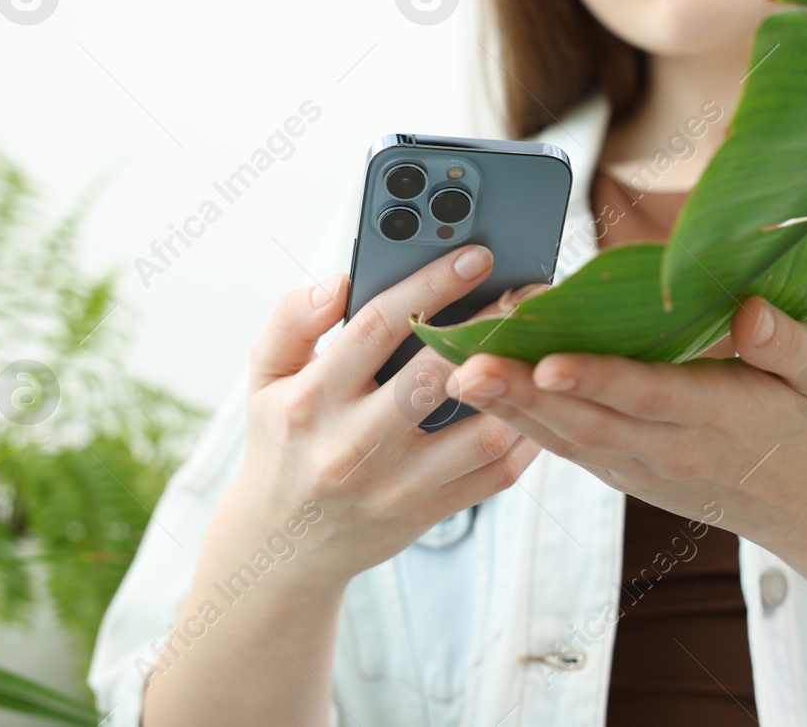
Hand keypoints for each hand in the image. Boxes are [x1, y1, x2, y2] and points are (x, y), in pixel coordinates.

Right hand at [228, 246, 545, 593]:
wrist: (281, 549)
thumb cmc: (282, 443)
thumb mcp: (265, 380)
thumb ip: (292, 321)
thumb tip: (340, 281)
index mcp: (311, 400)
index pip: (376, 327)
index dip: (431, 285)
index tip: (477, 256)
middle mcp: (352, 445)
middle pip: (434, 376)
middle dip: (488, 328)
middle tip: (527, 295)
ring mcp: (394, 485)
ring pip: (479, 433)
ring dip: (518, 386)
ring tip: (541, 343)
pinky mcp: (427, 513)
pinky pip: (494, 474)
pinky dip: (527, 435)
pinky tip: (539, 397)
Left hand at [446, 294, 806, 547]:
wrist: (802, 499)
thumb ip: (790, 343)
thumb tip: (751, 312)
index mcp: (718, 415)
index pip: (648, 396)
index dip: (597, 379)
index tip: (549, 362)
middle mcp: (669, 446)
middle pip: (586, 421)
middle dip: (521, 396)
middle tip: (465, 368)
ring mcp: (638, 464)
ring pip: (562, 436)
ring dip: (504, 408)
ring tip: (453, 374)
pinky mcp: (618, 469)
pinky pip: (562, 444)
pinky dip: (516, 420)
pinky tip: (478, 392)